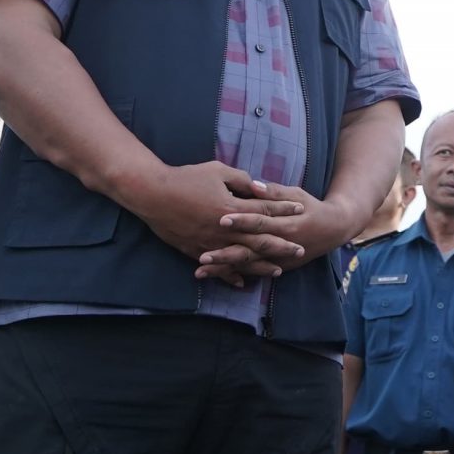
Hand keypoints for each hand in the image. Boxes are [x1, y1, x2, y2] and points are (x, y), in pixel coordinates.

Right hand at [120, 161, 306, 275]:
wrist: (152, 194)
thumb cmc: (185, 178)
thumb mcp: (217, 171)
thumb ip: (242, 181)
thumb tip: (261, 188)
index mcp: (232, 208)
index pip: (265, 209)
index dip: (284, 209)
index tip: (301, 210)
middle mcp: (224, 230)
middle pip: (259, 240)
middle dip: (281, 245)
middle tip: (300, 249)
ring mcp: (210, 243)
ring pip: (241, 259)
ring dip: (261, 265)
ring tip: (278, 271)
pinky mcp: (195, 251)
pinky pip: (218, 267)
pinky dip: (231, 275)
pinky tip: (241, 282)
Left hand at [208, 179, 358, 275]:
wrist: (333, 230)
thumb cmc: (311, 207)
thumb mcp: (297, 195)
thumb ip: (274, 192)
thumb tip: (254, 185)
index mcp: (287, 223)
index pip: (261, 222)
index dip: (242, 221)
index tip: (221, 219)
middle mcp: (282, 244)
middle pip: (250, 250)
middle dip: (226, 253)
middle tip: (202, 255)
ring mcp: (279, 259)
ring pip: (248, 265)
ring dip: (224, 269)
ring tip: (201, 270)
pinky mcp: (277, 267)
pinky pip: (253, 273)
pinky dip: (234, 275)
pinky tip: (215, 277)